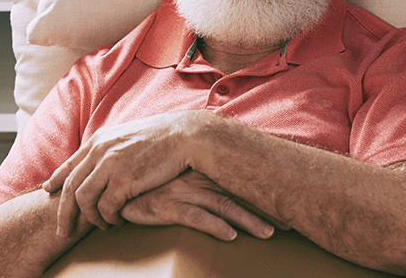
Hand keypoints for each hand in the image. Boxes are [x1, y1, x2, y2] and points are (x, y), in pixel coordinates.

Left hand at [42, 111, 201, 236]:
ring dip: (90, 218)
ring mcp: (110, 166)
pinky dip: (109, 218)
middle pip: (71, 187)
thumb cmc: (161, 137)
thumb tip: (101, 159)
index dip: (57, 179)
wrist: (184, 136)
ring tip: (100, 226)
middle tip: (63, 230)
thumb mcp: (127, 135)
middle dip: (64, 213)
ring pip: (84, 200)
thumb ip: (110, 147)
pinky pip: (106, 207)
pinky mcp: (124, 181)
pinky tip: (116, 222)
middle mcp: (99, 152)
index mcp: (98, 140)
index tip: (49, 190)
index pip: (70, 164)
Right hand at [120, 170, 274, 240]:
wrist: (115, 182)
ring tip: (268, 234)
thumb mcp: (177, 176)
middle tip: (290, 222)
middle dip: (265, 207)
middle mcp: (197, 178)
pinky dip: (214, 226)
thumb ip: (199, 178)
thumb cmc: (148, 181)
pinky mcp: (167, 206)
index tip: (286, 208)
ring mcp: (183, 192)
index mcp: (203, 170)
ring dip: (248, 220)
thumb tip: (223, 191)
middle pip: (239, 193)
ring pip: (223, 205)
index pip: (240, 181)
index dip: (263, 194)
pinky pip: (195, 217)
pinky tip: (229, 236)